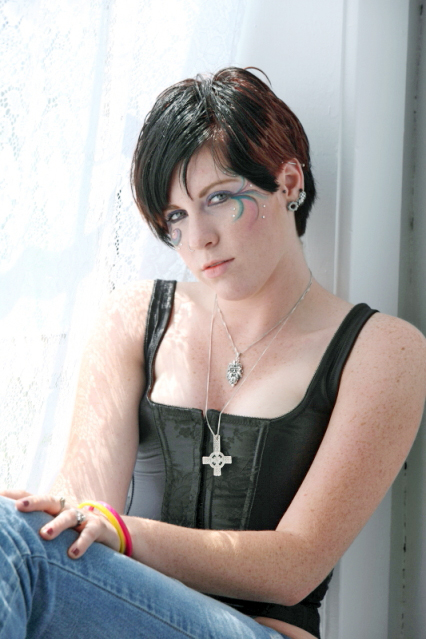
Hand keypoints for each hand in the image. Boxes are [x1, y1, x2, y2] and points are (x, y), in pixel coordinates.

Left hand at [3, 491, 120, 558]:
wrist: (108, 531)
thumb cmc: (72, 531)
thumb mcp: (53, 526)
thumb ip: (32, 528)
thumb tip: (7, 534)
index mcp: (51, 508)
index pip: (31, 497)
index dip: (15, 496)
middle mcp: (65, 509)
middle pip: (48, 500)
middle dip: (34, 502)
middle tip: (20, 507)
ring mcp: (82, 516)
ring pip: (68, 516)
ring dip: (57, 525)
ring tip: (45, 535)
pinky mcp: (98, 527)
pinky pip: (90, 532)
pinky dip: (82, 542)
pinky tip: (73, 553)